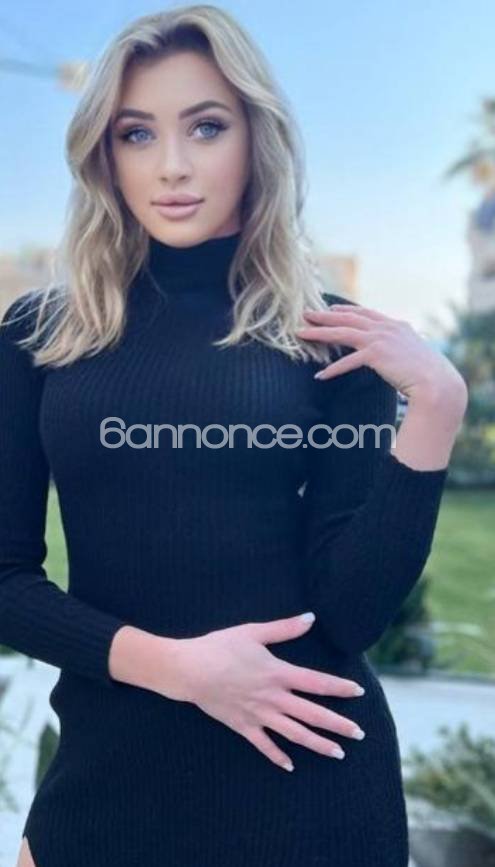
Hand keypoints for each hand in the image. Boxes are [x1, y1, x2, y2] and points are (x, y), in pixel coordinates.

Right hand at [167, 612, 365, 771]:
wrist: (189, 670)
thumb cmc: (220, 646)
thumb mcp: (253, 632)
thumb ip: (284, 628)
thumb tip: (310, 618)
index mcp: (278, 673)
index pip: (317, 682)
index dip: (339, 688)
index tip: (358, 692)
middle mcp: (273, 697)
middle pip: (312, 714)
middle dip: (338, 724)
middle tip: (359, 734)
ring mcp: (259, 715)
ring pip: (294, 734)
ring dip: (318, 744)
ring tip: (339, 753)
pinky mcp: (243, 726)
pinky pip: (264, 745)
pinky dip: (278, 756)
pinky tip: (290, 766)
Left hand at [296, 303, 467, 404]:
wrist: (437, 382)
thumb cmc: (428, 374)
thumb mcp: (413, 354)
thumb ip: (400, 348)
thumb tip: (394, 354)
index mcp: (395, 326)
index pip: (365, 313)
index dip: (344, 310)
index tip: (329, 308)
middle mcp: (386, 328)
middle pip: (348, 318)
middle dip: (324, 316)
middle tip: (305, 314)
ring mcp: (380, 339)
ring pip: (342, 333)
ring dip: (319, 333)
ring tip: (301, 334)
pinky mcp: (376, 355)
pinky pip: (348, 362)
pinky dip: (333, 370)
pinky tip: (320, 375)